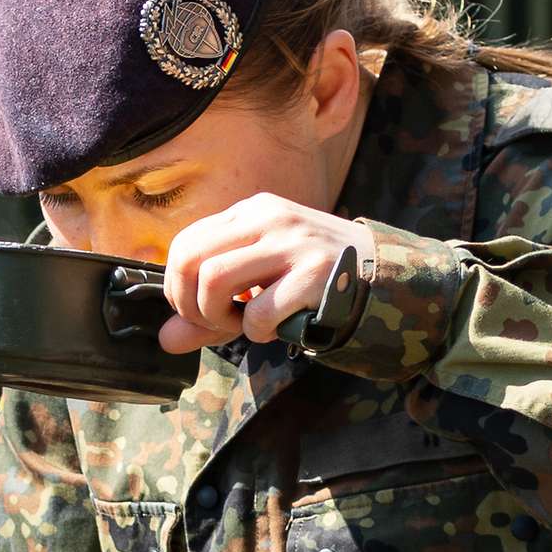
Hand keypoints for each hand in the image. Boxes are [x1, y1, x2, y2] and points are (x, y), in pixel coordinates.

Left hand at [156, 193, 377, 352]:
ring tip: (246, 324)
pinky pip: (258, 312)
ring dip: (220, 319)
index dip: (177, 289)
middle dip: (189, 305)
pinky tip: (277, 329)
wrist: (385, 279)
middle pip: (187, 259)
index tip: (199, 311)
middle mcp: (269, 218)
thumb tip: (165, 339)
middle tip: (217, 322)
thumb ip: (210, 308)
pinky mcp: (315, 273)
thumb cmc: (314, 280)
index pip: (183, 244)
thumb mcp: (259, 280)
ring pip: (213, 280)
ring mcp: (293, 241)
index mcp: (252, 212)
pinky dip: (258, 332)